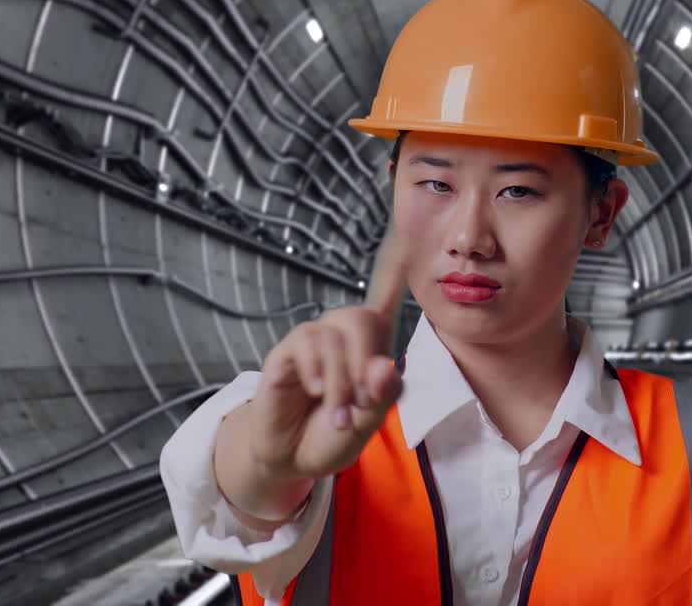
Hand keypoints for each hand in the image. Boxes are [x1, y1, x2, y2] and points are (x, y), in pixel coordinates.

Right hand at [246, 223, 408, 480]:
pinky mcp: (287, 352)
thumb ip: (381, 396)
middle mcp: (342, 335)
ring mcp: (313, 341)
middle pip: (361, 318)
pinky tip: (317, 391)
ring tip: (339, 416)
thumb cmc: (335, 434)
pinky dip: (319, 370)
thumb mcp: (368, 423)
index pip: (384, 299)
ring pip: (335, 335)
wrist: (293, 456)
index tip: (405, 235)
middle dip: (365, 363)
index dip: (394, 268)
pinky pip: (307, 343)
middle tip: (360, 405)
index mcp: (371, 347)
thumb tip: (384, 366)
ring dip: (341, 381)